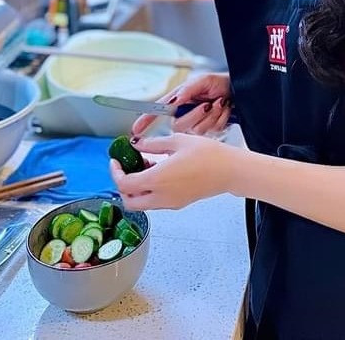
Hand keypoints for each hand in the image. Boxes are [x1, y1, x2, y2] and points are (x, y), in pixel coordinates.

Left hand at [109, 133, 242, 209]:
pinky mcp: (178, 203)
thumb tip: (138, 144)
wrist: (229, 170)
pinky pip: (155, 202)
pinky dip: (149, 191)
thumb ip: (153, 144)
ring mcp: (170, 203)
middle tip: (125, 168)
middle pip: (129, 202)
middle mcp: (161, 196)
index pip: (125, 183)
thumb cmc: (208, 155)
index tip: (116, 160)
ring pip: (142, 204)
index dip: (116, 172)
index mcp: (157, 179)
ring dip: (136, 189)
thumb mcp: (177, 141)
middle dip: (122, 186)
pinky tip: (158, 173)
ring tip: (144, 167)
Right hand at [131, 72, 231, 137]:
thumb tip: (175, 100)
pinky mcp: (209, 132)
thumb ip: (188, 90)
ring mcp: (197, 125)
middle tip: (208, 104)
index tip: (137, 130)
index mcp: (179, 101)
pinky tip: (223, 111)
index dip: (146, 121)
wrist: (238, 92)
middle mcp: (185, 114)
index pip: (158, 112)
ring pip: (196, 131)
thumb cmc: (221, 83)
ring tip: (219, 104)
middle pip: (179, 126)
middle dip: (196, 115)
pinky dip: (220, 119)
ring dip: (212, 115)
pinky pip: (210, 131)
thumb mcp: (204, 80)